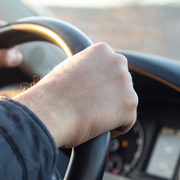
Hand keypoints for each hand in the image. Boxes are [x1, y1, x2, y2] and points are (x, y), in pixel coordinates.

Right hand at [14, 43, 137, 147]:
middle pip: (120, 85)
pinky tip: (96, 127)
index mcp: (102, 50)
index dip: (98, 86)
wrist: (49, 112)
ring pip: (124, 103)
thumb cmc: (51, 96)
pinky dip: (114, 129)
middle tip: (88, 108)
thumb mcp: (68, 70)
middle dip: (108, 98)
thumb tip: (92, 80)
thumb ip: (86, 70)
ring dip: (111, 113)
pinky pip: (127, 122)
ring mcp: (126, 82)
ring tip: (90, 117)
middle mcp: (118, 61)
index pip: (110, 70)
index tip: (85, 95)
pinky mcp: (130, 103)